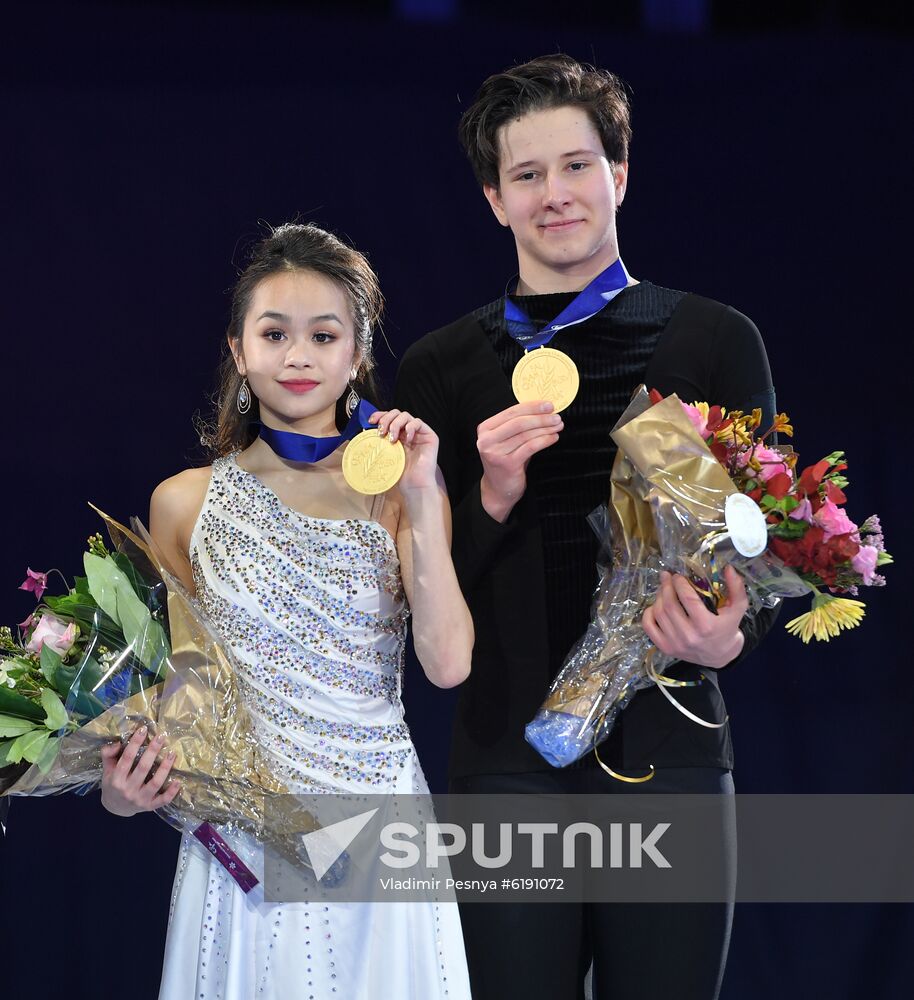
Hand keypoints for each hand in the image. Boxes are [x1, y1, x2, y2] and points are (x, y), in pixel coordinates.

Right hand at [100, 725, 180, 817]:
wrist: (115, 808)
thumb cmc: (112, 784)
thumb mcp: (107, 770)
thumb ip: (108, 755)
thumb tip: (118, 742)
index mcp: (116, 779)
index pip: (127, 758)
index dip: (135, 743)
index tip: (144, 729)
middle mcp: (128, 790)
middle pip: (143, 768)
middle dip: (153, 750)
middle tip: (161, 736)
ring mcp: (140, 799)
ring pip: (155, 783)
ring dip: (165, 767)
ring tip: (172, 753)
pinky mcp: (149, 806)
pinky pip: (163, 800)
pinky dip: (171, 792)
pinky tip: (178, 781)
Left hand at [368, 409, 438, 492]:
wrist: (413, 486)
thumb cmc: (400, 474)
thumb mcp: (384, 455)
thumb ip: (379, 442)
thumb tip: (364, 432)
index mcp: (397, 435)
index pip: (388, 417)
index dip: (380, 415)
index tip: (371, 421)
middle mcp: (407, 432)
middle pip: (396, 413)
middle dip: (386, 419)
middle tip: (382, 432)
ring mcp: (418, 433)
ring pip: (406, 415)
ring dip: (396, 424)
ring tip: (393, 438)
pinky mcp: (429, 436)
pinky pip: (418, 422)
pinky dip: (410, 427)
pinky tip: (406, 439)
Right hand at [476, 401, 562, 521]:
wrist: (498, 489)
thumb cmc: (506, 460)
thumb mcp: (507, 440)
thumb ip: (519, 425)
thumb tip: (543, 410)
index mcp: (485, 429)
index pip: (511, 412)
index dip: (532, 407)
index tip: (548, 405)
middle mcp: (486, 440)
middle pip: (518, 422)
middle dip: (540, 418)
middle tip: (556, 416)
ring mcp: (495, 453)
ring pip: (526, 435)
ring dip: (545, 429)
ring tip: (558, 426)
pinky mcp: (507, 464)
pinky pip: (530, 448)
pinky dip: (544, 441)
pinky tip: (553, 438)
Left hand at [641, 565, 748, 668]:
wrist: (720, 655)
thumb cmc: (727, 628)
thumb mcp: (737, 608)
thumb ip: (736, 587)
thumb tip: (728, 567)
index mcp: (706, 626)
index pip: (687, 599)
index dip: (679, 583)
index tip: (677, 575)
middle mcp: (689, 636)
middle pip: (669, 604)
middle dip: (666, 586)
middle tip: (667, 577)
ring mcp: (675, 644)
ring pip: (658, 613)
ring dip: (658, 597)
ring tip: (664, 589)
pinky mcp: (665, 648)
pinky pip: (648, 626)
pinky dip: (648, 612)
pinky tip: (656, 605)